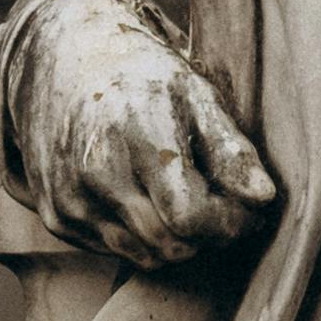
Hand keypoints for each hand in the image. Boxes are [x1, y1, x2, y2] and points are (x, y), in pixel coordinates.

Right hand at [33, 11, 281, 273]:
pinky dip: (140, 237)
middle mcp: (97, 170)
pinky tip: (144, 200)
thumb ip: (232, 150)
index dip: (227, 224)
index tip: (247, 212)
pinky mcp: (56, 216)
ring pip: (144, 256)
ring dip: (175, 242)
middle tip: (220, 210)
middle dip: (205, 237)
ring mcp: (71, 197)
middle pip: (170, 244)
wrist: (68, 64)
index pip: (190, 217)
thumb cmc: (145, 81)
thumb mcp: (196, 96)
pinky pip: (115, 252)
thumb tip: (264, 197)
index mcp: (138, 135)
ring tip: (185, 203)